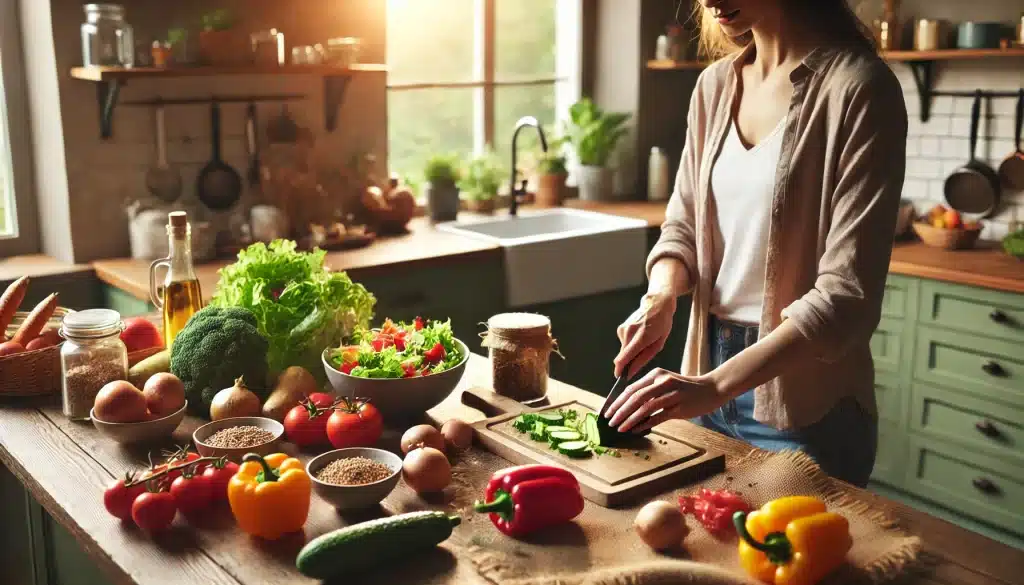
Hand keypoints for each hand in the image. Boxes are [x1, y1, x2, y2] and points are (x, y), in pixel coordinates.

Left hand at [603, 368, 727, 432]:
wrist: (711, 389)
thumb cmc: (685, 389)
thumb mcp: (666, 383)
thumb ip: (649, 391)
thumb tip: (627, 406)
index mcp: (656, 374)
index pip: (631, 388)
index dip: (617, 401)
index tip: (608, 411)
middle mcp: (662, 382)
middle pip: (635, 397)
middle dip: (620, 411)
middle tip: (609, 421)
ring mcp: (671, 394)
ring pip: (645, 408)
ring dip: (629, 419)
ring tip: (619, 428)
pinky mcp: (679, 407)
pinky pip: (658, 417)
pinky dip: (645, 424)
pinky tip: (635, 430)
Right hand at [614, 291, 676, 377]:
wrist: (657, 304)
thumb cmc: (662, 324)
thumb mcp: (659, 344)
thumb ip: (643, 359)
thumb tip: (631, 372)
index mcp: (642, 337)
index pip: (625, 357)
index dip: (620, 370)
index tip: (619, 378)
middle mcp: (629, 332)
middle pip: (622, 356)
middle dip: (628, 363)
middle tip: (640, 359)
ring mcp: (623, 329)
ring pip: (623, 351)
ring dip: (631, 352)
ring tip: (643, 342)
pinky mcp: (620, 328)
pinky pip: (624, 343)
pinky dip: (630, 344)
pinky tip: (639, 336)